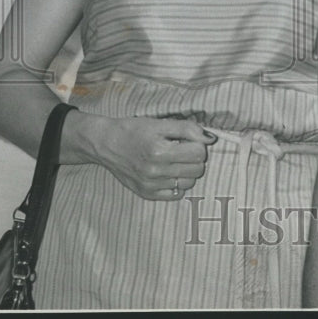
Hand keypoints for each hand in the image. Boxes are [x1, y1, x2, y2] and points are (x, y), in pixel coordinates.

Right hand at [90, 115, 216, 200]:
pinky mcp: (146, 194)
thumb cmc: (135, 130)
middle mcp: (154, 172)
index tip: (188, 139)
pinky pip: (176, 195)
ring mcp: (150, 186)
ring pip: (189, 183)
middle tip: (182, 148)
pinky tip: (168, 172)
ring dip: (187, 171)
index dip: (198, 143)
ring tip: (175, 160)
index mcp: (159, 151)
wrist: (106, 144)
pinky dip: (177, 183)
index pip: (199, 152)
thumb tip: (211, 139)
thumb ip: (188, 129)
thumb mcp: (161, 123)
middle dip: (194, 157)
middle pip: (197, 169)